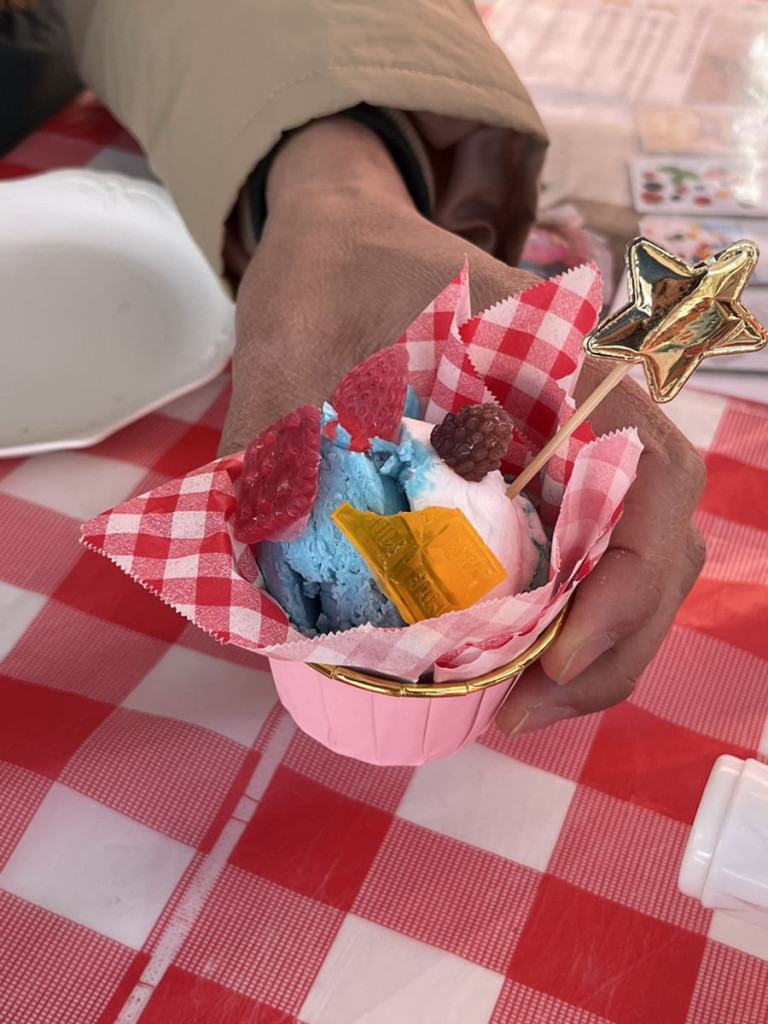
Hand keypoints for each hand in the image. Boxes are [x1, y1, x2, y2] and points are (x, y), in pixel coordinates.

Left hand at [219, 116, 706, 736]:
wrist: (337, 238)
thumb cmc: (327, 275)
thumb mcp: (289, 352)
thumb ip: (275, 464)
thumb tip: (275, 621)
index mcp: (558, 365)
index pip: (650, 481)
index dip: (625, 585)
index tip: (553, 657)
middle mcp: (586, 409)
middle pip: (657, 540)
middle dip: (614, 644)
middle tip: (523, 714)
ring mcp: (566, 442)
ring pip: (629, 554)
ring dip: (596, 644)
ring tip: (519, 706)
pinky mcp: (535, 469)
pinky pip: (580, 548)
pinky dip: (562, 616)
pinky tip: (507, 659)